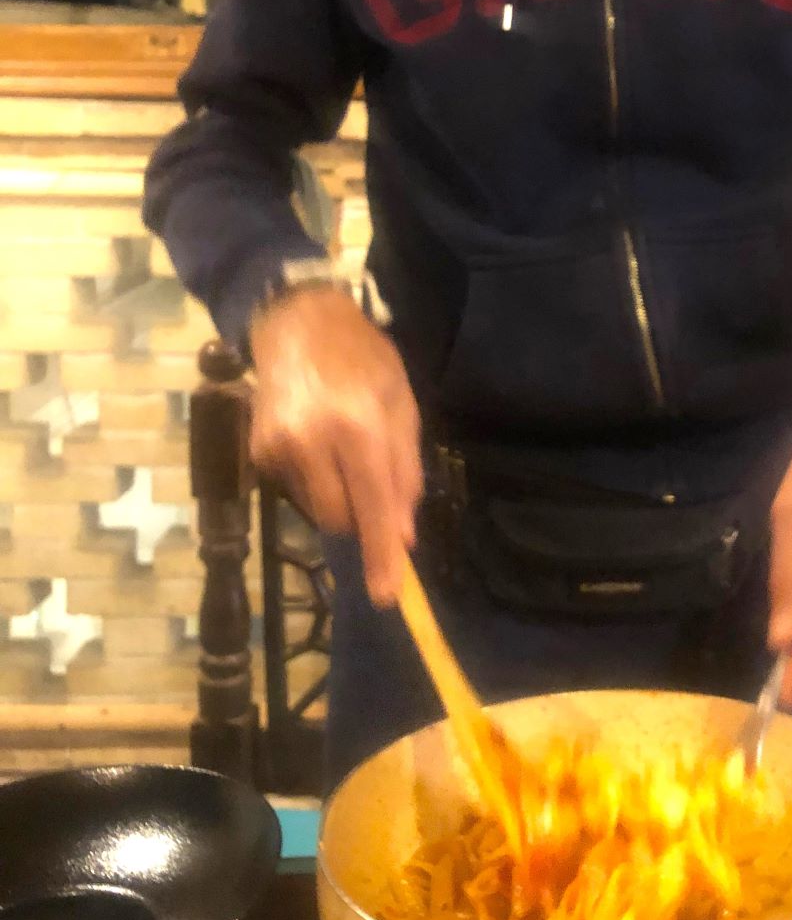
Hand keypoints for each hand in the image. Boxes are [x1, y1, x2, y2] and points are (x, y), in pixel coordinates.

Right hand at [249, 285, 422, 605]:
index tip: (387, 596)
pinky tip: (317, 441)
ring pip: (317, 508)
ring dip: (338, 495)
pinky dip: (315, 479)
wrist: (297, 323)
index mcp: (358, 426)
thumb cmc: (363, 360)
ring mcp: (278, 447)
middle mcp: (312, 441)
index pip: (373, 506)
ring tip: (343, 447)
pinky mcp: (258, 451)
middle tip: (374, 483)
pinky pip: (296, 489)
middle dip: (362, 517)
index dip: (381, 555)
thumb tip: (402, 536)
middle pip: (340, 518)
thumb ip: (404, 472)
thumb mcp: (402, 405)